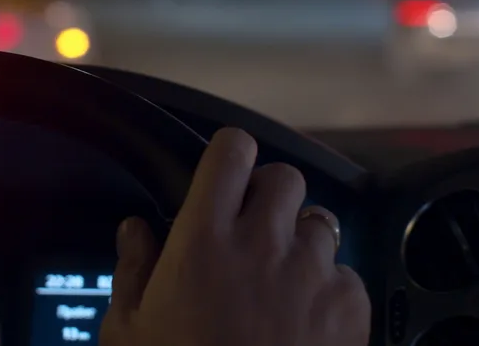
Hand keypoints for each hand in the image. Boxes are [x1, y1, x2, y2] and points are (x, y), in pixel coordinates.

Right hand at [101, 128, 369, 345]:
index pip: (232, 151)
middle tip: (254, 232)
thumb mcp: (129, 332)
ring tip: (283, 283)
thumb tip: (135, 230)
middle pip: (284, 177)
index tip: (225, 175)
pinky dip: (331, 290)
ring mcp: (311, 275)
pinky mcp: (349, 309)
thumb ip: (134, 269)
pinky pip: (347, 275)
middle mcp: (263, 245)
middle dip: (270, 197)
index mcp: (204, 240)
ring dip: (302, 243)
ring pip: (320, 223)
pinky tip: (308, 322)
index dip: (230, 157)